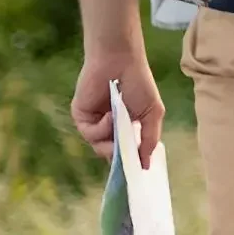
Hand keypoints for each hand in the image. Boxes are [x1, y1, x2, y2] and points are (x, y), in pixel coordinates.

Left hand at [71, 50, 163, 170]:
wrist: (120, 61)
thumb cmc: (139, 83)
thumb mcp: (152, 113)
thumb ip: (149, 140)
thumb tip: (146, 165)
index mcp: (126, 126)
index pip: (125, 151)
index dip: (129, 162)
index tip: (136, 173)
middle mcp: (109, 127)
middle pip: (111, 154)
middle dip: (119, 157)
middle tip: (127, 157)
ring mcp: (94, 123)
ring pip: (99, 147)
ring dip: (111, 140)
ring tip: (120, 125)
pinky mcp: (81, 117)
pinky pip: (90, 134)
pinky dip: (102, 128)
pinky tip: (110, 115)